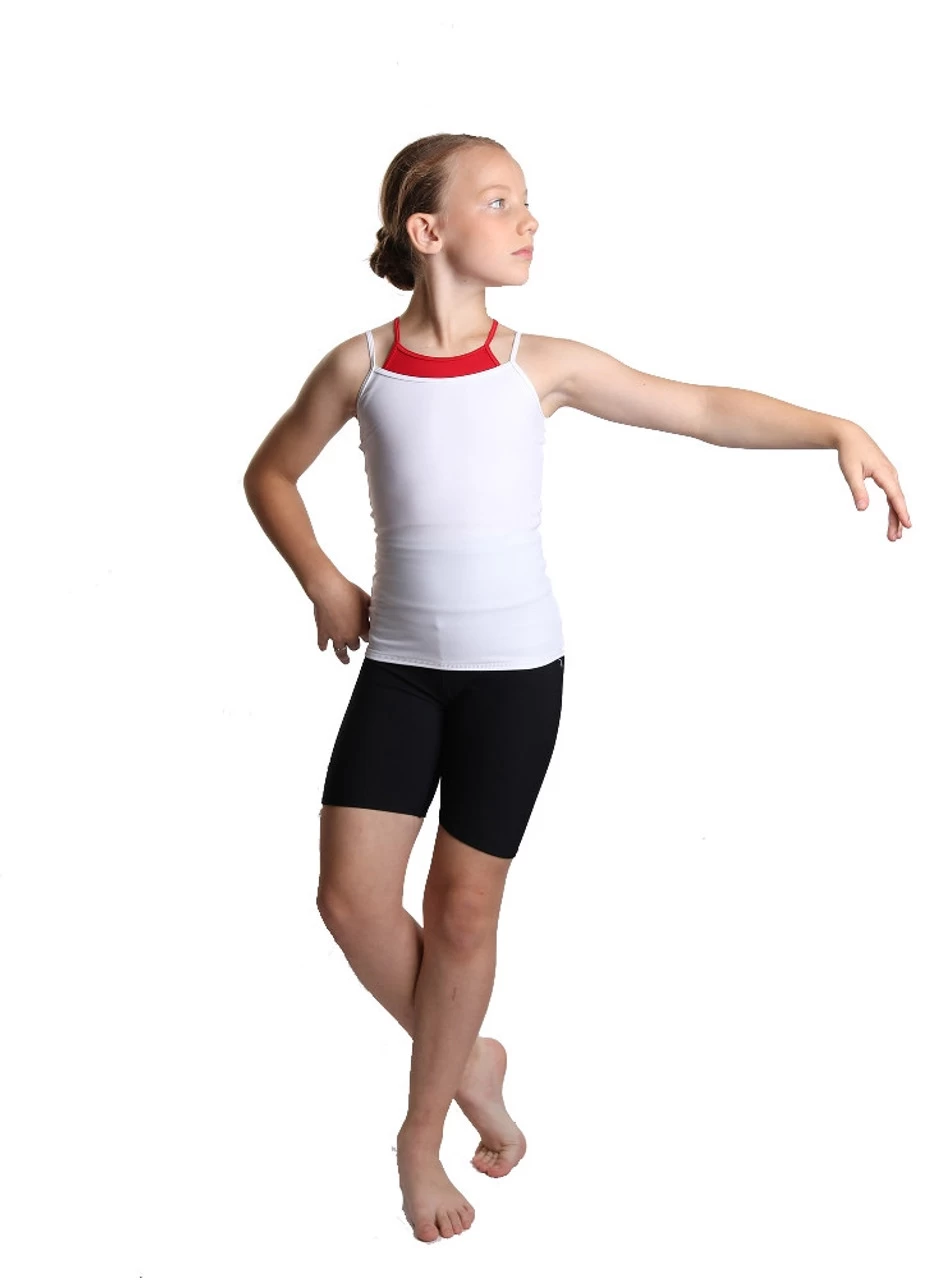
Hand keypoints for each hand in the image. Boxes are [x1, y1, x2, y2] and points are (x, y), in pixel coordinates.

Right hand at [312, 572, 370, 663]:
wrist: (329, 591)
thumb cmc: (348, 592)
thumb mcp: (365, 599)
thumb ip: (371, 607)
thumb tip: (377, 609)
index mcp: (362, 628)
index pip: (368, 638)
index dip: (367, 637)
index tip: (366, 636)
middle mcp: (350, 635)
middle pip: (355, 646)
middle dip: (356, 644)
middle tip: (355, 645)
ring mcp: (335, 636)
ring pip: (340, 652)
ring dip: (343, 657)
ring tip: (346, 660)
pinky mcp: (323, 633)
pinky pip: (322, 644)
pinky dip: (323, 647)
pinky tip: (324, 648)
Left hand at [835, 423, 911, 540]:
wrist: (851, 437)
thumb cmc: (850, 453)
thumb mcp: (851, 472)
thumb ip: (858, 491)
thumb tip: (862, 509)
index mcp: (884, 473)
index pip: (895, 496)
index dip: (901, 512)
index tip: (907, 525)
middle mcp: (890, 474)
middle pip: (897, 501)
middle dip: (897, 520)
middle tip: (895, 538)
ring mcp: (889, 475)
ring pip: (895, 499)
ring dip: (895, 516)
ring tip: (894, 534)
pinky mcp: (885, 476)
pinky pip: (892, 494)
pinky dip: (893, 506)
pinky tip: (893, 517)